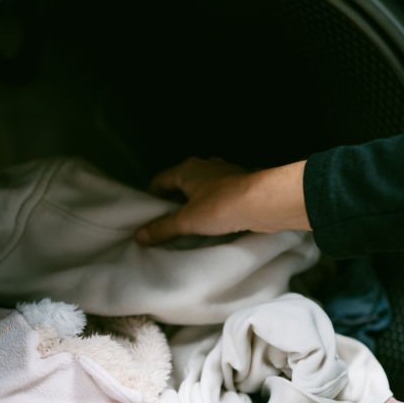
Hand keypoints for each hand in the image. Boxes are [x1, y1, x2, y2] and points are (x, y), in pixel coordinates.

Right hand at [135, 157, 310, 244]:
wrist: (263, 203)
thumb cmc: (220, 206)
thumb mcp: (187, 221)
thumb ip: (163, 228)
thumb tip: (140, 236)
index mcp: (187, 169)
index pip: (161, 180)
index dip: (152, 196)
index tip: (147, 213)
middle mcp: (206, 166)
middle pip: (182, 183)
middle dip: (175, 201)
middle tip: (167, 222)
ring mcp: (226, 174)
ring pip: (203, 189)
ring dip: (197, 203)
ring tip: (190, 225)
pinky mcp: (242, 186)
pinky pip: (221, 196)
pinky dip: (215, 207)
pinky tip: (215, 222)